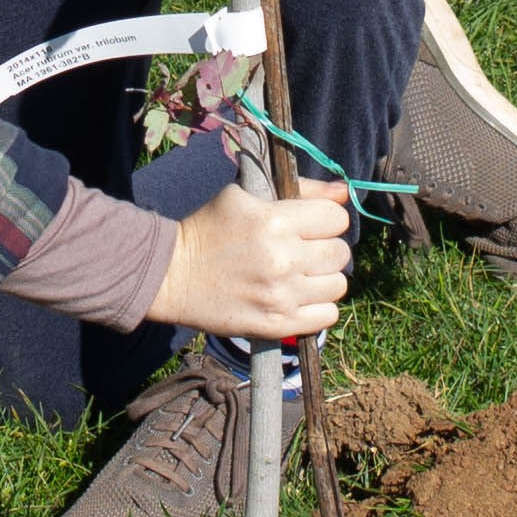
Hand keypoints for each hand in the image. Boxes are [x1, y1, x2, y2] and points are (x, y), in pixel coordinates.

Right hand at [150, 182, 352, 340]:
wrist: (171, 276)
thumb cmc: (208, 229)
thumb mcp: (245, 196)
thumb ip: (301, 191)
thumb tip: (344, 192)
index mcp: (275, 221)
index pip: (336, 218)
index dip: (326, 220)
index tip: (309, 225)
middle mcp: (283, 259)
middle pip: (340, 253)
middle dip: (326, 248)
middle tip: (303, 251)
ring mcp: (281, 296)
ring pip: (338, 286)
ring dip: (323, 279)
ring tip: (300, 276)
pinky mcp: (277, 325)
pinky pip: (328, 316)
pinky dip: (318, 307)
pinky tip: (297, 298)